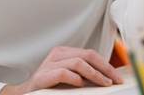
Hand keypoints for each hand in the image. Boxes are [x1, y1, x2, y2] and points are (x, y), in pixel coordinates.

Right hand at [0, 46, 123, 93]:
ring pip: (78, 62)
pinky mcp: (43, 76)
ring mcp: (49, 64)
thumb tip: (106, 77)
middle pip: (87, 55)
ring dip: (94, 74)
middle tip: (115, 80)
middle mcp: (57, 54)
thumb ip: (83, 73)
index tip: (117, 77)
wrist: (26, 94)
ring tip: (104, 84)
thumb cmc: (49, 87)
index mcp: (64, 52)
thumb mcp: (69, 77)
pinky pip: (64, 73)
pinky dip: (75, 79)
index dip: (106, 64)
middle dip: (105, 68)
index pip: (90, 53)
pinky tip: (81, 84)